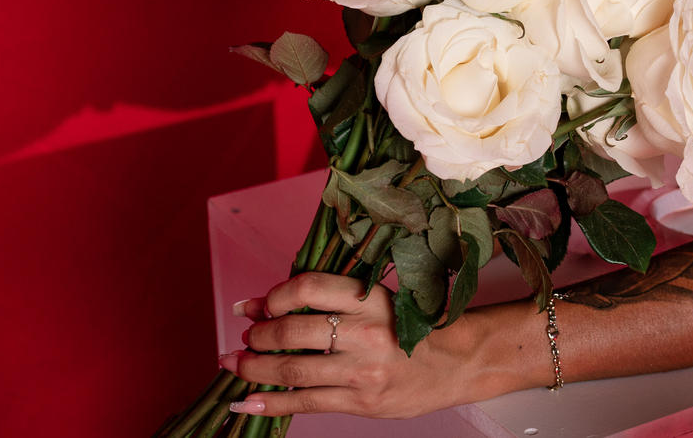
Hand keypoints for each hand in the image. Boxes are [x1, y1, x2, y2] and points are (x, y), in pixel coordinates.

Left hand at [221, 272, 465, 418]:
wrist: (456, 363)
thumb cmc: (413, 327)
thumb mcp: (378, 301)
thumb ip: (332, 301)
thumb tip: (267, 304)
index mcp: (371, 298)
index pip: (309, 289)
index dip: (275, 296)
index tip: (260, 304)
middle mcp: (366, 332)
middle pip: (293, 333)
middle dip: (259, 335)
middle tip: (246, 336)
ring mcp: (363, 371)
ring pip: (293, 370)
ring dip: (254, 368)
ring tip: (236, 364)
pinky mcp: (361, 402)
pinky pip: (305, 403)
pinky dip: (270, 402)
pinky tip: (247, 400)